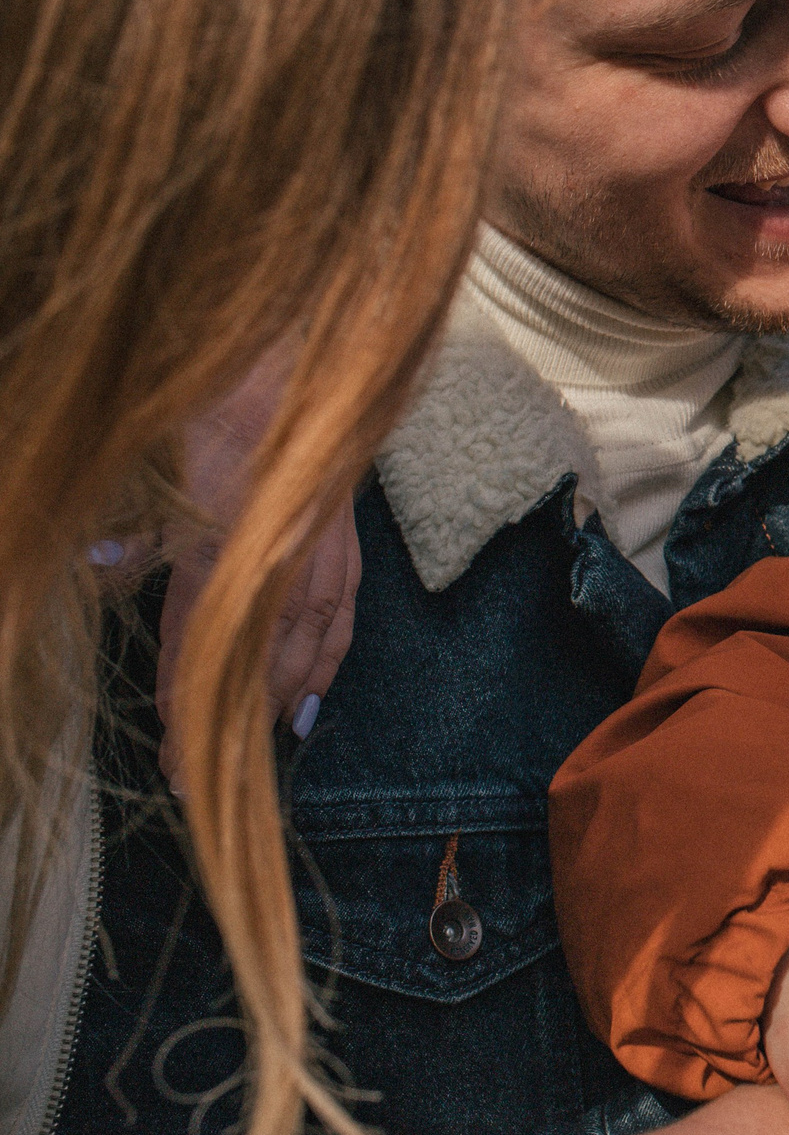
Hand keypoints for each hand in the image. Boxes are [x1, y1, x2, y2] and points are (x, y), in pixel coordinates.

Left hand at [155, 349, 359, 783]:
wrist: (295, 358)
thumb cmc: (222, 404)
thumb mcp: (157, 460)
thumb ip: (134, 527)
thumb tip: (97, 569)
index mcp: (236, 539)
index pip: (204, 639)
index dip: (182, 698)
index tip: (168, 751)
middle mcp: (288, 555)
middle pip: (261, 661)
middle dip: (231, 724)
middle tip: (200, 776)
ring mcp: (324, 552)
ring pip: (309, 649)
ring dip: (282, 702)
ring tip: (258, 748)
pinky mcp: (345, 542)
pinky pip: (342, 620)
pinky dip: (327, 663)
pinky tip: (313, 693)